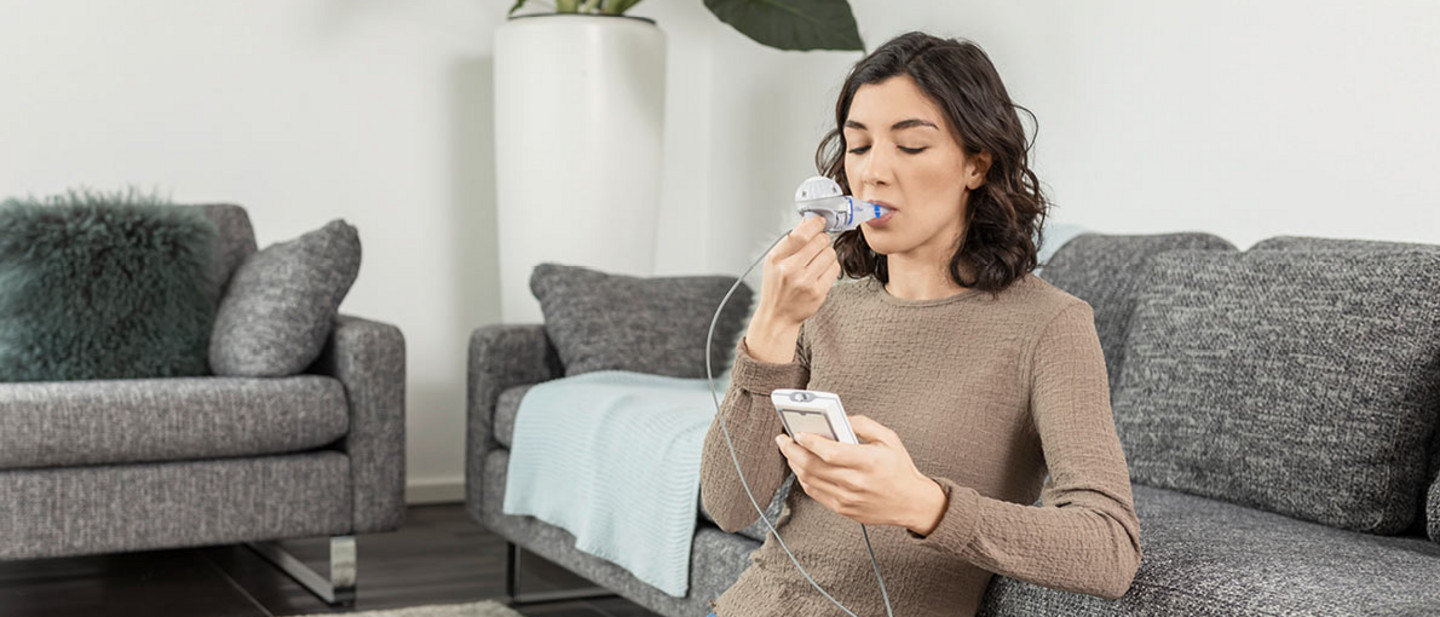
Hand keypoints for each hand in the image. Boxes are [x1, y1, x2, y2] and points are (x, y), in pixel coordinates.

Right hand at [744, 216, 839, 362]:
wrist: (777, 316)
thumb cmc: (776, 287)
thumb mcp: (774, 261)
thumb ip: (790, 241)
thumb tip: (807, 220)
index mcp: (776, 259)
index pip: (800, 234)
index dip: (814, 224)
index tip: (820, 221)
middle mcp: (789, 270)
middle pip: (819, 241)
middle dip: (823, 238)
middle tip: (820, 241)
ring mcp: (805, 282)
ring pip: (830, 253)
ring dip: (827, 253)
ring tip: (818, 260)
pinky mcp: (818, 292)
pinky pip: (834, 269)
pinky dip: (831, 266)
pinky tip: (822, 271)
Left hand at [774, 415, 947, 534]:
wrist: (911, 503)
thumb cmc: (900, 469)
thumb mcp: (889, 438)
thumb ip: (862, 424)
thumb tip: (838, 418)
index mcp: (868, 462)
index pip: (830, 452)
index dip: (810, 441)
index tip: (797, 432)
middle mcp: (856, 482)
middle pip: (813, 466)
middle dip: (792, 451)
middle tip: (783, 439)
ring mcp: (847, 498)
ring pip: (810, 480)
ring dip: (794, 464)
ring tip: (789, 451)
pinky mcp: (843, 509)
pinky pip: (815, 493)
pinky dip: (804, 478)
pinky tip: (801, 467)